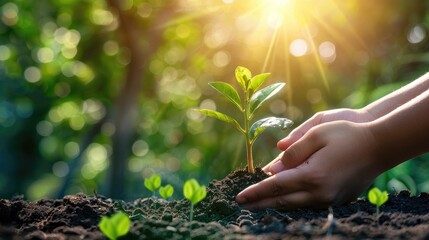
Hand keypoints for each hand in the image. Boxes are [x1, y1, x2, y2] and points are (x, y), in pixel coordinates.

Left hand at [236, 121, 383, 209]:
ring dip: (275, 205)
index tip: (239, 197)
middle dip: (260, 204)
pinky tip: (283, 200)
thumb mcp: (317, 134)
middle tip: (242, 205)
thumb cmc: (347, 135)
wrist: (380, 146)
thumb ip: (292, 151)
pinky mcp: (338, 200)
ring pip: (295, 206)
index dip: (256, 192)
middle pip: (282, 202)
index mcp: (312, 175)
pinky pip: (309, 205)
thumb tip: (272, 167)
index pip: (275, 186)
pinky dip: (292, 203)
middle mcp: (320, 192)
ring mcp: (330, 199)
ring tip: (258, 204)